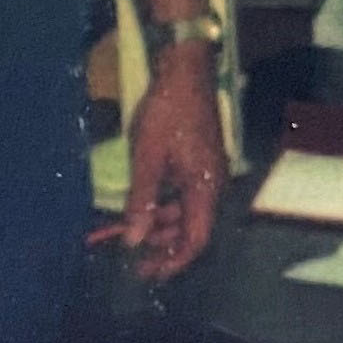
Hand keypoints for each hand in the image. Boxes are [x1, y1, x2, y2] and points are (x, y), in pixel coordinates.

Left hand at [123, 46, 228, 279]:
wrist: (184, 69)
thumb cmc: (167, 112)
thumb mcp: (148, 158)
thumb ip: (142, 201)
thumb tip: (133, 241)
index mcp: (206, 188)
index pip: (195, 240)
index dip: (172, 261)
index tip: (147, 273)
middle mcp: (212, 185)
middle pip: (192, 229)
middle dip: (162, 246)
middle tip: (132, 257)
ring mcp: (207, 172)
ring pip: (186, 211)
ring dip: (160, 225)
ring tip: (130, 233)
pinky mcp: (199, 160)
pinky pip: (184, 194)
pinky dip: (164, 204)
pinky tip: (143, 206)